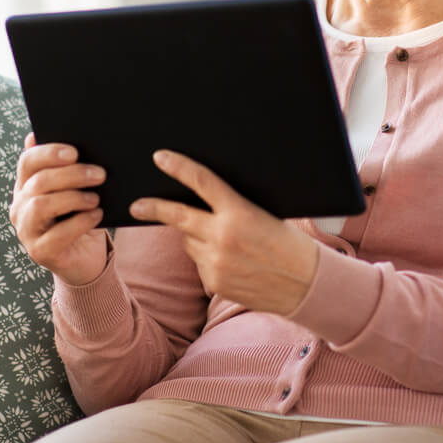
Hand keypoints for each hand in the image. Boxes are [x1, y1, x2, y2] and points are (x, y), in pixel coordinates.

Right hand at [9, 133, 109, 287]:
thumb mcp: (75, 189)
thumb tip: (66, 139)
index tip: (74, 152)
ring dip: (73, 198)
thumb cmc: (80, 216)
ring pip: (42, 206)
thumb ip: (68, 166)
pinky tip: (96, 216)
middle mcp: (20, 206)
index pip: (27, 161)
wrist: (86, 257)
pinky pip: (56, 235)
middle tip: (100, 173)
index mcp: (26, 185)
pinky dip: (80, 222)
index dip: (48, 153)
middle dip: (71, 174)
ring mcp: (26, 231)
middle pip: (39, 181)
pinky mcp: (40, 252)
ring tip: (96, 198)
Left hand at [130, 150, 320, 315]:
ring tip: (226, 241)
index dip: (178, 167)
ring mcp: (215, 262)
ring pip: (188, 241)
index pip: (201, 182)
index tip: (160, 158)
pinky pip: (199, 263)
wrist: (306, 284)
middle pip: (177, 216)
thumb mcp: (264, 215)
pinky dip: (208, 258)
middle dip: (153, 208)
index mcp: (239, 212)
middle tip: (137, 205)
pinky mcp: (214, 282)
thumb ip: (232, 209)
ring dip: (195, 236)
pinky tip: (232, 262)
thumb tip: (203, 201)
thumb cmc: (289, 243)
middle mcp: (222, 237)